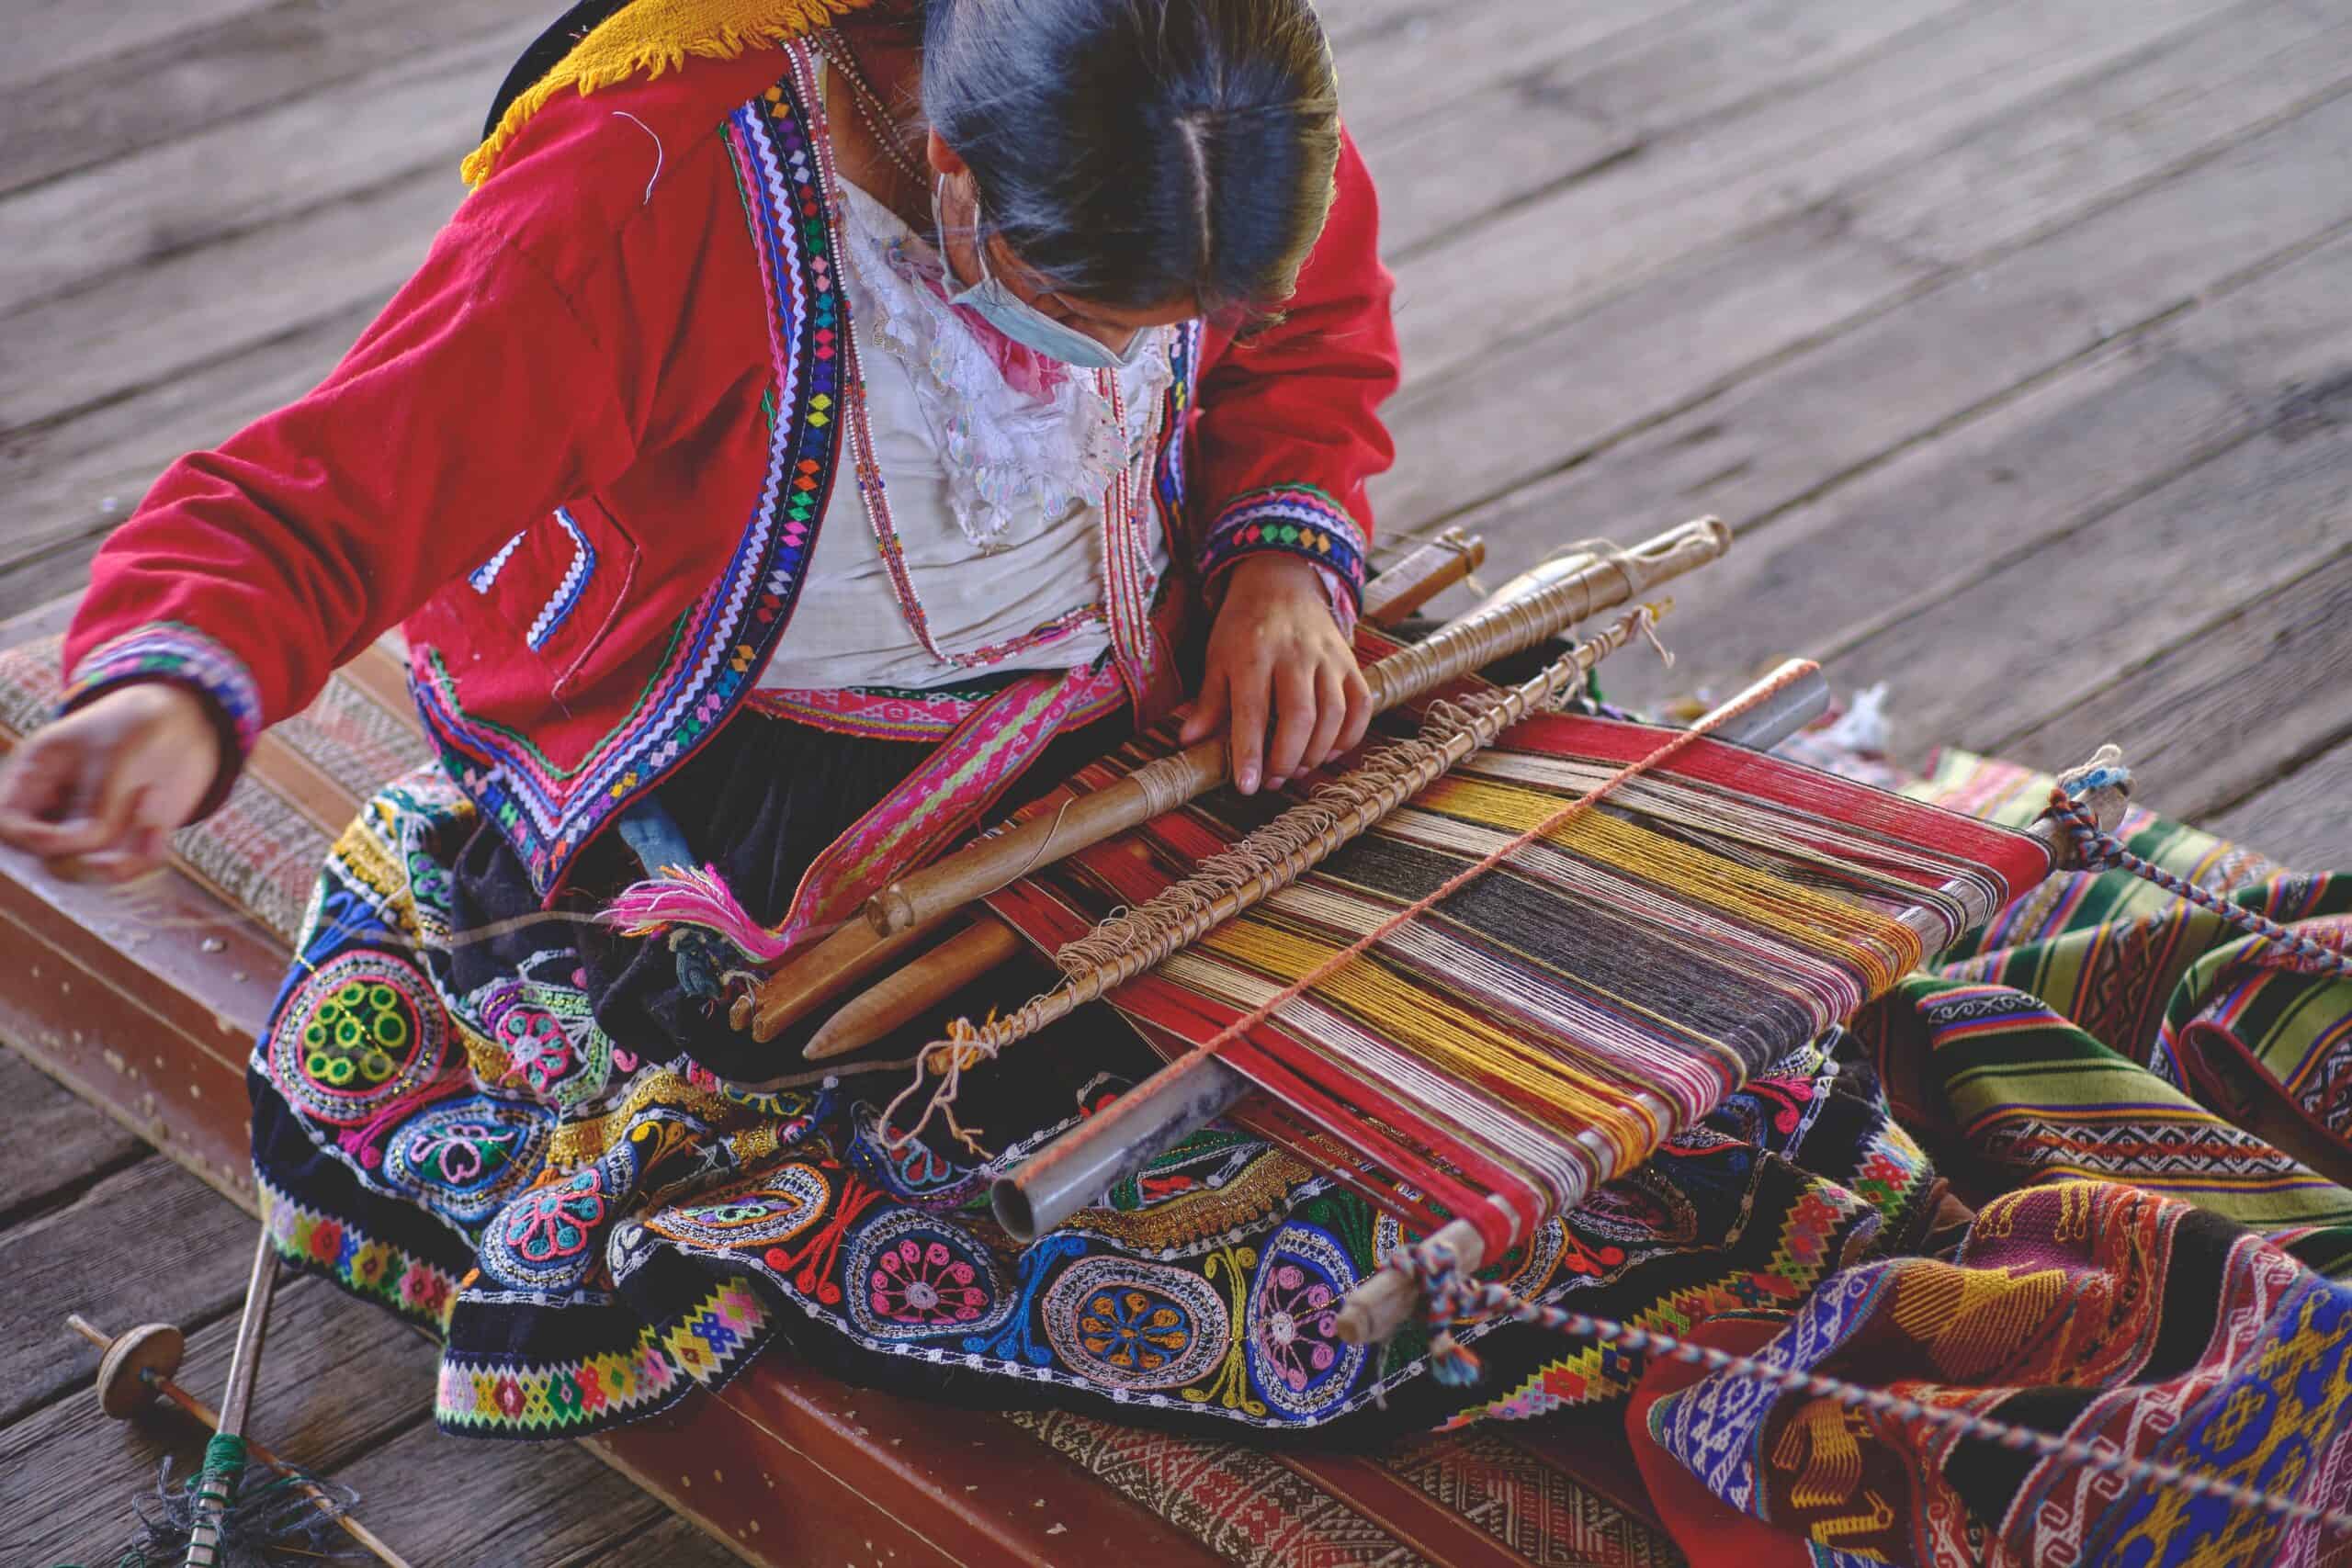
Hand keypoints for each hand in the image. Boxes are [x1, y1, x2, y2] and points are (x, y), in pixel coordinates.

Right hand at [0, 683, 220, 882]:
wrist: (180, 724)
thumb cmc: (135, 725)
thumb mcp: (117, 752)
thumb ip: (98, 798)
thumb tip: (82, 843)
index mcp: (34, 778)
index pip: (8, 824)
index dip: (27, 839)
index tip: (62, 836)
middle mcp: (53, 811)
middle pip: (48, 858)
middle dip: (88, 850)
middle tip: (138, 802)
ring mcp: (87, 831)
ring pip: (87, 871)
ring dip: (121, 854)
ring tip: (151, 806)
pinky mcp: (123, 843)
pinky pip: (127, 870)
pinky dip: (145, 858)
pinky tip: (159, 831)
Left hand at [1181, 555, 1371, 793]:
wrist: (1282, 583)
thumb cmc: (1243, 628)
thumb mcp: (1216, 658)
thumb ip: (1208, 702)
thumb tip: (1188, 741)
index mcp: (1252, 654)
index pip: (1252, 711)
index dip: (1250, 752)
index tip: (1247, 787)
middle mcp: (1294, 654)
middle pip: (1299, 716)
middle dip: (1287, 758)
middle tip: (1274, 781)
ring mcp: (1327, 658)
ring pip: (1332, 714)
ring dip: (1317, 753)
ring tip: (1297, 770)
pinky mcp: (1349, 663)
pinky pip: (1360, 705)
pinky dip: (1349, 737)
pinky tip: (1329, 752)